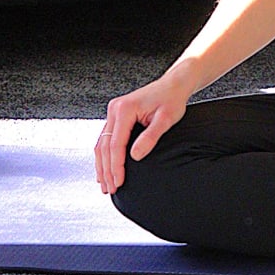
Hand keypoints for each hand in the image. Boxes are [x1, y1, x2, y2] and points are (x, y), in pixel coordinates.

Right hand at [98, 74, 193, 192]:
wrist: (173, 85)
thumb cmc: (171, 100)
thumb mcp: (166, 119)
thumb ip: (150, 137)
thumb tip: (135, 156)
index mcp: (124, 109)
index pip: (115, 144)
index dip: (116, 166)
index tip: (119, 182)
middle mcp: (114, 109)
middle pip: (104, 145)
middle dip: (106, 170)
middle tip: (110, 189)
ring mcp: (113, 112)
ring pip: (101, 143)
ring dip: (102, 165)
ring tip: (105, 185)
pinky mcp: (116, 116)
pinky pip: (106, 139)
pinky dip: (105, 156)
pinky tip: (105, 169)